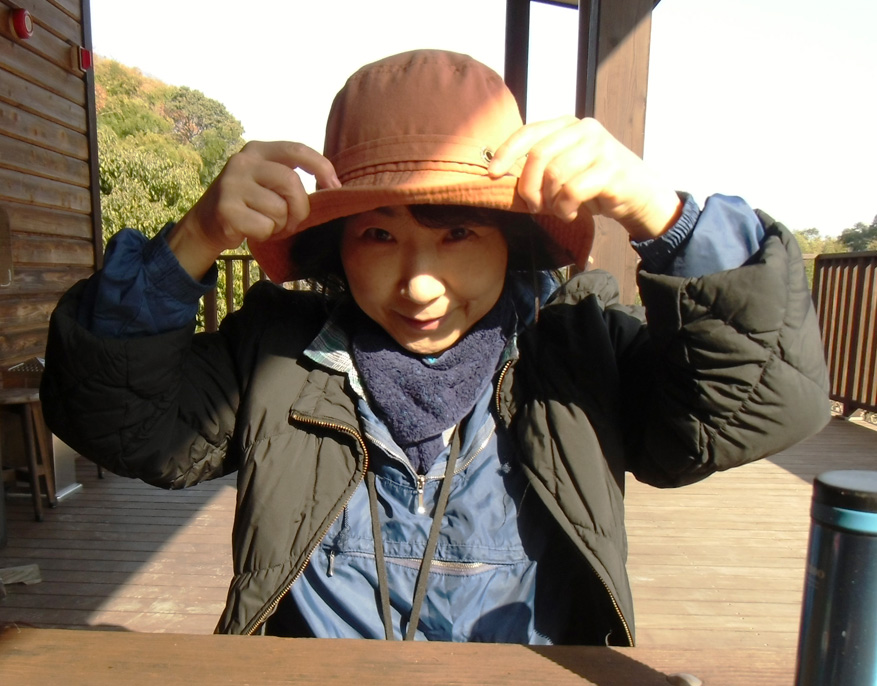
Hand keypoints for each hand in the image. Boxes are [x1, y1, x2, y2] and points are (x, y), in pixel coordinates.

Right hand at [168, 141, 339, 278]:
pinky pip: (265, 226)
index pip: (296, 150)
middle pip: (292, 183)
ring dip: (280, 225)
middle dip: (300, 208)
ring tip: (266, 223)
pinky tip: (252, 230)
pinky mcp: (226, 210)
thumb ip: (289, 176)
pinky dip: (265, 234)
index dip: (321, 166)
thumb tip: (332, 185)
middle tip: (292, 221)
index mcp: (257, 150)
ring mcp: (232, 185)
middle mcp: (242, 162)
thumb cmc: (247, 203)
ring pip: (279, 209)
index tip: (334, 186)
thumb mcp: (264, 179)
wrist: (206, 223)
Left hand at [487, 116, 681, 241]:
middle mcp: (585, 130)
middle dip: (528, 187)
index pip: (530, 132)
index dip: (507, 153)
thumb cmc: (595, 182)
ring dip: (550, 201)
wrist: (639, 194)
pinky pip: (573, 191)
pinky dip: (565, 208)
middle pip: (539, 156)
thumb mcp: (566, 166)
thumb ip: (541, 163)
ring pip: (555, 175)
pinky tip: (571, 213)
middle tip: (534, 207)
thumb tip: (500, 173)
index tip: (492, 174)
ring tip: (558, 210)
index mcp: (568, 125)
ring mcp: (600, 148)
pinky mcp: (611, 170)